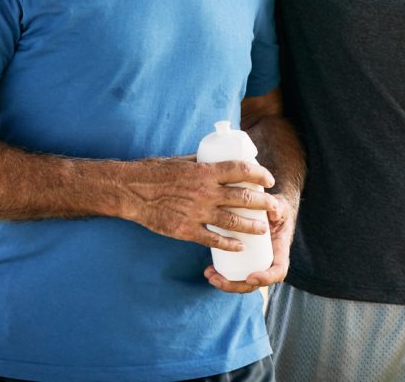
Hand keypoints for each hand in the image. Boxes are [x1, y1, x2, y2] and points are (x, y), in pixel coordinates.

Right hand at [118, 157, 276, 252]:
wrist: (131, 191)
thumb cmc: (155, 172)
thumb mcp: (182, 159)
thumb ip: (203, 161)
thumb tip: (219, 157)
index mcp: (205, 171)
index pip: (241, 170)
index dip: (260, 174)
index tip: (269, 179)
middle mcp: (205, 191)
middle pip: (243, 197)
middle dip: (263, 202)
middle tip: (274, 206)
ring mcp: (196, 212)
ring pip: (232, 220)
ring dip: (252, 225)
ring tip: (263, 228)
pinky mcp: (186, 230)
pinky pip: (212, 238)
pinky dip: (228, 243)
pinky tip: (239, 246)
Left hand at [204, 191, 296, 293]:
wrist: (272, 208)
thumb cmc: (277, 209)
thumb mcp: (280, 207)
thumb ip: (278, 208)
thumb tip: (273, 211)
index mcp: (280, 252)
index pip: (278, 271)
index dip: (266, 278)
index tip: (250, 277)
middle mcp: (269, 262)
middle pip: (254, 283)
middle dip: (235, 286)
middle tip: (216, 279)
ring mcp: (256, 263)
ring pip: (243, 282)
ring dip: (225, 284)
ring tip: (209, 274)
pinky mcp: (246, 261)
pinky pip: (236, 274)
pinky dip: (223, 276)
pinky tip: (209, 271)